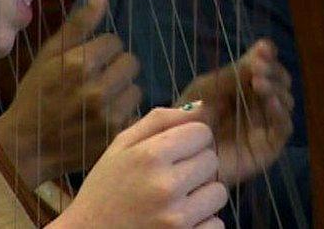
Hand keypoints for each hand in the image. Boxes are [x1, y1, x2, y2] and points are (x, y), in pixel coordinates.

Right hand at [0, 0, 141, 187]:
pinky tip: (104, 119)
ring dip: (122, 93)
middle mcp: (97, 89)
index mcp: (79, 63)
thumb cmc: (36, 96)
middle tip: (97, 81)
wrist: (27, 147)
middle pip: (131, 63)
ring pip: (136, 89)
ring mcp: (109, 115)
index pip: (115, 42)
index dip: (101, 50)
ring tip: (101, 101)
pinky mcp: (117, 136)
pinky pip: (135, 114)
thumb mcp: (49, 55)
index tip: (87, 63)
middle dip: (116, 69)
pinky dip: (123, 116)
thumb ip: (78, 25)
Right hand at [51, 104, 226, 228]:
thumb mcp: (121, 146)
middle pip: (212, 160)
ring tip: (175, 201)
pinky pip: (216, 224)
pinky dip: (202, 223)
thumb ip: (160, 120)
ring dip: (202, 196)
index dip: (190, 140)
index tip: (174, 152)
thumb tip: (202, 106)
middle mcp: (166, 186)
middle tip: (170, 178)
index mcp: (150, 156)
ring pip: (219, 193)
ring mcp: (177, 219)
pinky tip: (177, 222)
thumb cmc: (105, 189)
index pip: (202, 132)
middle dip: (195, 166)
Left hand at [177, 39, 293, 184]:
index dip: (268, 55)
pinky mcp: (269, 146)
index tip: (263, 48)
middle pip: (280, 80)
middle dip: (272, 70)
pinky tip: (270, 102)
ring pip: (285, 100)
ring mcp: (265, 123)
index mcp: (244, 84)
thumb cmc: (189, 117)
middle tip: (257, 67)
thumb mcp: (207, 88)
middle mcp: (259, 101)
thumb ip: (234, 73)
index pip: (266, 64)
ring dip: (275, 87)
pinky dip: (280, 112)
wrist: (182, 154)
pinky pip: (283, 127)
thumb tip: (262, 53)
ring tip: (258, 83)